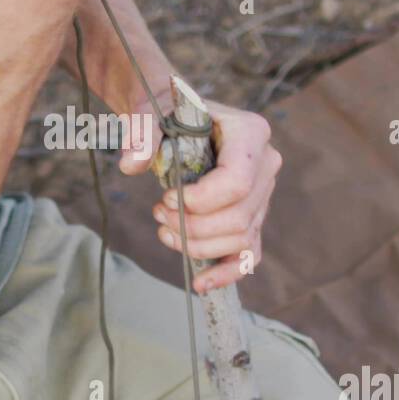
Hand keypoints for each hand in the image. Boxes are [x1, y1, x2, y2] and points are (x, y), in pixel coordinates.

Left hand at [122, 98, 282, 293]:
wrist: (176, 120)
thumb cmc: (167, 115)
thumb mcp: (152, 114)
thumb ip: (142, 134)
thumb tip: (131, 164)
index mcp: (251, 132)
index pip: (236, 182)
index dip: (199, 201)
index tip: (166, 198)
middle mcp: (267, 164)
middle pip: (237, 217)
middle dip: (192, 227)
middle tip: (158, 214)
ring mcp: (263, 194)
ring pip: (240, 239)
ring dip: (197, 245)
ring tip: (164, 230)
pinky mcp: (253, 217)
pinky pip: (248, 254)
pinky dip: (226, 273)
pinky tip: (201, 284)